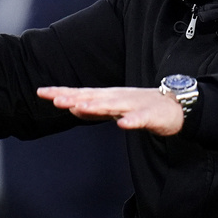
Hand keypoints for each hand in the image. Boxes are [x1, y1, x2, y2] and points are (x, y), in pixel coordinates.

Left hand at [37, 86, 183, 135]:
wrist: (175, 106)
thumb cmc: (142, 107)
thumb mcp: (115, 109)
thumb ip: (94, 110)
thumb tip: (72, 109)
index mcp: (108, 97)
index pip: (82, 94)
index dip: (63, 92)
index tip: (41, 92)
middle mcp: (118, 97)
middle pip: (94, 97)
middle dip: (74, 98)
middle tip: (54, 99)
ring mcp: (134, 105)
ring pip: (114, 106)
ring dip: (97, 107)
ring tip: (80, 107)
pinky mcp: (151, 115)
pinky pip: (140, 119)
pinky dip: (131, 121)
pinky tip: (122, 124)